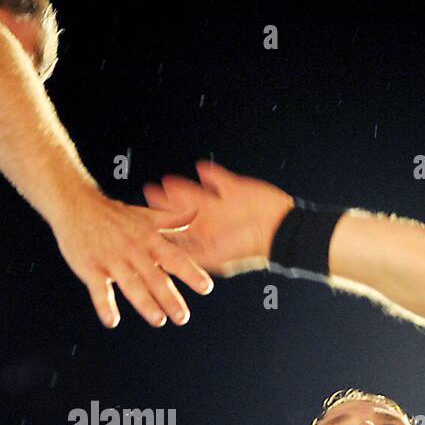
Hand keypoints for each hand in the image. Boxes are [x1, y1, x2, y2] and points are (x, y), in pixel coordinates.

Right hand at [51, 191, 213, 326]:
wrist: (76, 204)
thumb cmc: (112, 214)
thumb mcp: (144, 216)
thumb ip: (170, 221)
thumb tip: (194, 214)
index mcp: (148, 239)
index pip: (174, 258)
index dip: (191, 273)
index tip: (205, 287)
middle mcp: (133, 249)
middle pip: (155, 277)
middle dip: (170, 298)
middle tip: (182, 317)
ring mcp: (111, 259)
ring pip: (131, 284)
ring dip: (145, 304)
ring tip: (158, 320)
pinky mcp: (90, 267)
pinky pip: (99, 289)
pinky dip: (105, 305)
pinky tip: (112, 320)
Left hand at [142, 161, 294, 276]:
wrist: (280, 231)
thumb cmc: (250, 248)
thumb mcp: (216, 256)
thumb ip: (192, 252)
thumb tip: (167, 256)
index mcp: (206, 237)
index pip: (179, 229)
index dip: (161, 223)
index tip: (144, 217)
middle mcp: (212, 221)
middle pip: (184, 209)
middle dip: (167, 202)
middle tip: (149, 192)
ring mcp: (223, 204)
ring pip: (198, 194)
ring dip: (183, 187)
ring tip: (168, 180)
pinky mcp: (236, 189)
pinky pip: (220, 179)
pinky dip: (211, 173)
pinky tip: (201, 167)